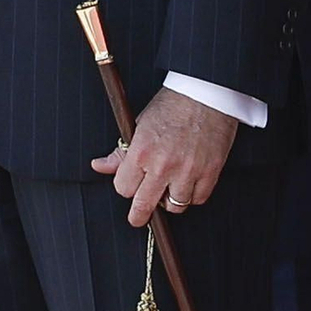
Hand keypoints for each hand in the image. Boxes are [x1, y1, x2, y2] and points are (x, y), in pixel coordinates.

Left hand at [91, 86, 237, 228]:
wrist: (207, 93)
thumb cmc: (173, 104)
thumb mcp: (139, 124)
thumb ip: (120, 152)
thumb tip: (99, 166)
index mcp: (142, 151)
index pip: (124, 189)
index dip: (126, 187)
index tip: (130, 185)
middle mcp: (164, 165)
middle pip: (144, 206)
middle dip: (139, 215)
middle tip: (138, 217)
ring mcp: (188, 171)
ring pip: (175, 206)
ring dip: (170, 200)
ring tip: (169, 187)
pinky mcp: (210, 172)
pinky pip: (198, 199)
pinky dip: (193, 195)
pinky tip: (188, 183)